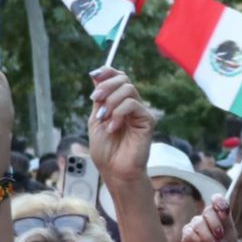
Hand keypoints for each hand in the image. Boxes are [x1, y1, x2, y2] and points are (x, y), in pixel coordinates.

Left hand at [86, 66, 156, 181]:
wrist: (114, 170)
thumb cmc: (105, 150)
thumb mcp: (95, 119)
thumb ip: (99, 99)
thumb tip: (96, 75)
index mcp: (118, 103)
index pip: (118, 77)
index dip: (106, 72)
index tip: (93, 75)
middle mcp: (131, 105)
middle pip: (123, 79)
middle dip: (105, 86)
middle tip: (95, 100)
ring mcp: (140, 112)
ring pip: (128, 89)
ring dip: (111, 102)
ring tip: (104, 119)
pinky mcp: (147, 121)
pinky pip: (133, 105)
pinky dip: (118, 114)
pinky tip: (113, 127)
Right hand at [181, 196, 235, 241]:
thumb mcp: (231, 235)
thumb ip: (226, 221)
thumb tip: (223, 208)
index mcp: (219, 215)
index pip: (216, 200)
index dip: (219, 201)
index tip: (223, 209)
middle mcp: (206, 218)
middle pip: (208, 211)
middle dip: (215, 224)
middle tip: (220, 236)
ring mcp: (195, 225)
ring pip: (198, 222)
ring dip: (208, 236)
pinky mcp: (187, 235)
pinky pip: (190, 233)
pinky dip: (198, 241)